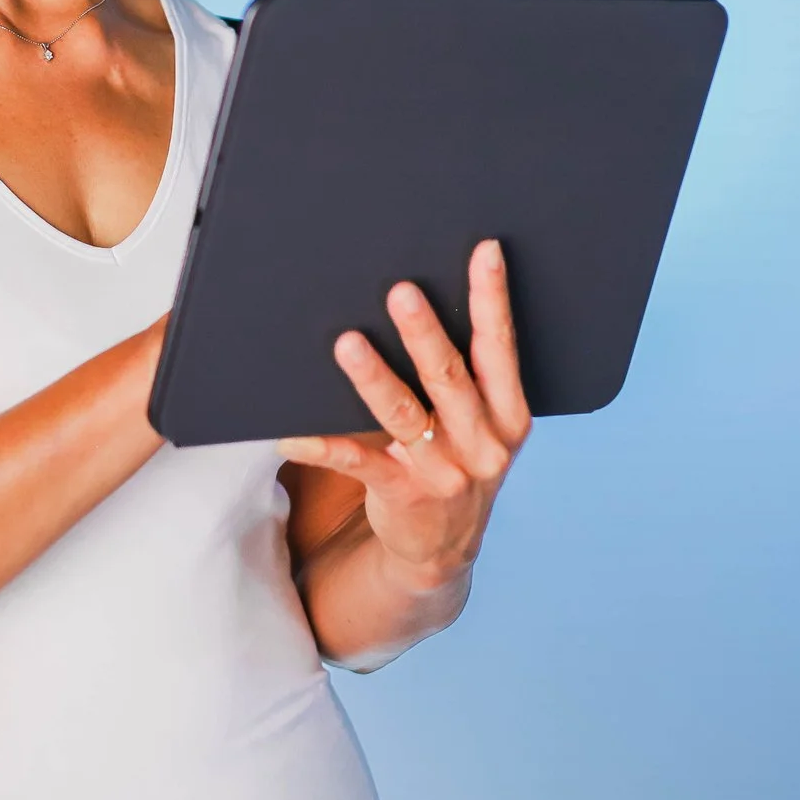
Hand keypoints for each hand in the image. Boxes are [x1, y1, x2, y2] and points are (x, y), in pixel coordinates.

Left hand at [277, 239, 532, 587]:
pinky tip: (290, 433)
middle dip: (424, 332)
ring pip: (404, 415)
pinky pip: (356, 463)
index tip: (485, 251)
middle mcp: (483, 443)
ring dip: (373, 378)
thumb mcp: (479, 424)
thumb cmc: (455, 459)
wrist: (441, 549)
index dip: (493, 298)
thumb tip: (417, 296)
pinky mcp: (403, 495)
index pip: (501, 347)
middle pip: (450, 377)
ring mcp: (444, 473)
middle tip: (400, 290)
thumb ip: (464, 375)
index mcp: (509, 415)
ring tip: (346, 343)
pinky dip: (322, 445)